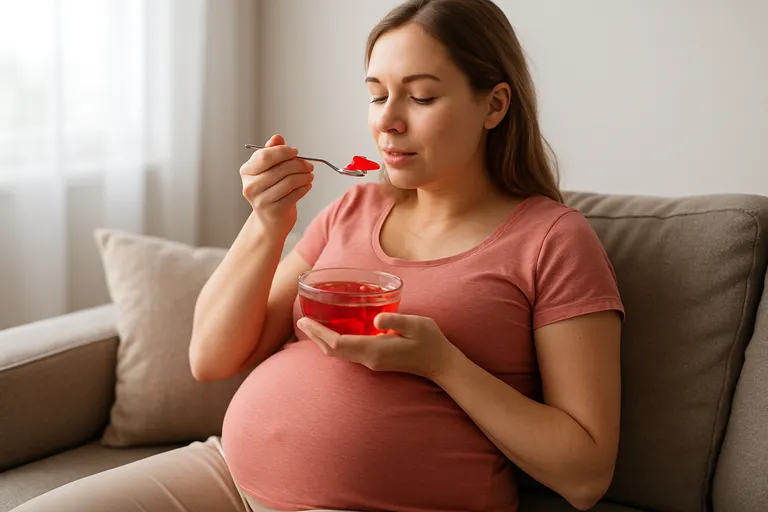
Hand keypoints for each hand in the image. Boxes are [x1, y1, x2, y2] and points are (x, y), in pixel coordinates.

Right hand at [240, 134, 313, 237]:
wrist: (270, 221)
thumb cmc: (271, 191)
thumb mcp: (269, 170)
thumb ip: (272, 152)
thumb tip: (277, 137)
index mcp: (246, 171)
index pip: (265, 156)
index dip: (283, 152)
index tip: (295, 151)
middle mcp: (250, 186)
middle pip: (280, 168)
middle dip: (299, 164)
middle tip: (309, 165)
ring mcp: (261, 200)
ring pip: (289, 181)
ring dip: (304, 176)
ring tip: (310, 175)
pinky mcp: (274, 211)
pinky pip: (295, 194)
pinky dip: (304, 187)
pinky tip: (307, 185)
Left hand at [296, 313, 463, 380]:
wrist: (441, 364)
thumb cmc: (431, 341)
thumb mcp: (417, 325)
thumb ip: (397, 320)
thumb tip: (377, 318)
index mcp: (375, 350)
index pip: (338, 343)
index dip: (319, 333)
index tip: (305, 321)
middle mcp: (369, 359)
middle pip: (334, 351)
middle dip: (316, 337)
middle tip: (302, 322)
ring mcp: (371, 363)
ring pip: (339, 354)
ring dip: (324, 341)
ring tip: (313, 327)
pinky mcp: (375, 361)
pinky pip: (348, 353)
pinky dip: (335, 344)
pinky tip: (334, 333)